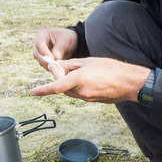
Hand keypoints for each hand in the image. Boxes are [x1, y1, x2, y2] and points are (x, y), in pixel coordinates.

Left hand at [29, 57, 151, 103]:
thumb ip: (71, 64)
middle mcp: (81, 91)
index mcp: (79, 79)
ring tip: (80, 71)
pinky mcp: (92, 101)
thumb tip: (58, 65)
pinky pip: (79, 94)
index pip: (56, 86)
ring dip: (69, 83)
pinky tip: (88, 79)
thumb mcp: (89, 61)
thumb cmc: (111, 68)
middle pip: (62, 88)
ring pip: (70, 91)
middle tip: (60, 67)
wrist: (129, 83)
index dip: (43, 90)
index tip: (32, 92)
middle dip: (59, 79)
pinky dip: (77, 87)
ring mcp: (86, 98)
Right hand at [32, 27, 78, 67]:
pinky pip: (44, 65)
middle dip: (46, 61)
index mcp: (42, 34)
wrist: (70, 43)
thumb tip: (56, 58)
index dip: (45, 52)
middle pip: (37, 54)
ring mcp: (39, 52)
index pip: (39, 43)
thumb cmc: (68, 38)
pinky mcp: (43, 59)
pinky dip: (51, 67)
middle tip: (56, 65)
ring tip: (59, 65)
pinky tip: (59, 67)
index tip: (53, 59)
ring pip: (40, 61)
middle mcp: (38, 43)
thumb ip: (60, 47)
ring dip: (49, 65)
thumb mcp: (66, 40)